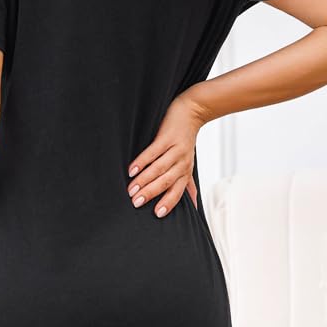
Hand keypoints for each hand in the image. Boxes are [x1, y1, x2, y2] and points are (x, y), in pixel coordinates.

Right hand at [126, 89, 207, 216]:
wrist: (192, 112)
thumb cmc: (186, 141)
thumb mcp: (188, 164)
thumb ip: (189, 184)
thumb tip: (195, 206)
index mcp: (185, 172)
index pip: (177, 191)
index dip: (168, 202)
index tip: (157, 214)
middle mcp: (182, 162)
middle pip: (166, 181)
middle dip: (151, 193)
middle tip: (136, 203)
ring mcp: (175, 149)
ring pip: (159, 168)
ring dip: (144, 180)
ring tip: (131, 189)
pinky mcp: (167, 137)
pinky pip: (154, 152)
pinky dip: (142, 161)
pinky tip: (132, 170)